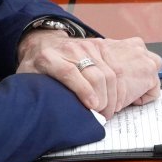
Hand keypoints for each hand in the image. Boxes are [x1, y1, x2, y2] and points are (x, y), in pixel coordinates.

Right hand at [17, 32, 161, 118]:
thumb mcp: (89, 62)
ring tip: (98, 112)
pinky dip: (83, 90)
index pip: (119, 71)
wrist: (35, 46)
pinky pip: (72, 74)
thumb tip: (125, 97)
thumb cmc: (64, 60)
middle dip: (111, 99)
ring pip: (95, 76)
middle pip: (110, 76)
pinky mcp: (50, 58)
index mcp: (100, 48)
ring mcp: (70, 51)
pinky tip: (89, 103)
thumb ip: (105, 74)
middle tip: (106, 114)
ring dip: (101, 99)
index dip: (121, 93)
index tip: (118, 108)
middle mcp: (87, 47)